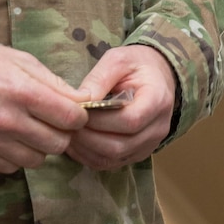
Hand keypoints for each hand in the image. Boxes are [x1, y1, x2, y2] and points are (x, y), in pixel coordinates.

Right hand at [0, 38, 87, 173]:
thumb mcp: (22, 61)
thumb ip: (55, 83)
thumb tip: (84, 100)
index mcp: (24, 92)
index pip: (72, 118)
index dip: (80, 116)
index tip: (74, 112)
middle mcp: (8, 120)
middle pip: (58, 143)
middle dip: (63, 133)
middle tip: (54, 123)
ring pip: (36, 160)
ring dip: (40, 147)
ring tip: (32, 130)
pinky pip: (10, 167)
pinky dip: (17, 157)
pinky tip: (13, 140)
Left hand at [70, 44, 178, 171]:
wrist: (157, 77)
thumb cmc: (137, 66)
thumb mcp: (119, 60)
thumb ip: (99, 78)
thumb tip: (79, 102)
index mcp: (158, 100)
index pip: (130, 121)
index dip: (99, 121)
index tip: (77, 112)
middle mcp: (158, 127)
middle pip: (119, 146)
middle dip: (87, 138)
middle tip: (65, 125)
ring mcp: (150, 144)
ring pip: (113, 158)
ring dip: (85, 150)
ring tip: (68, 134)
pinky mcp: (138, 153)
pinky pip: (110, 163)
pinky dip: (89, 156)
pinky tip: (77, 143)